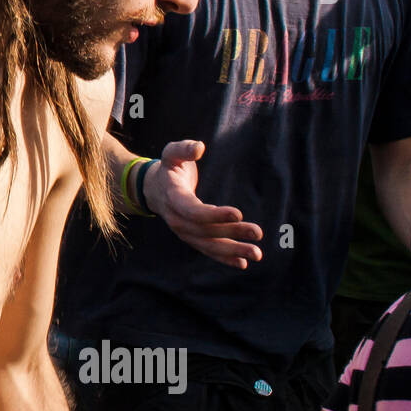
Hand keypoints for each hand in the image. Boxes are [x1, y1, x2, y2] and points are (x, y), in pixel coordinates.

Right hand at [143, 140, 262, 268]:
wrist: (153, 189)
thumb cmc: (169, 169)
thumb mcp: (171, 153)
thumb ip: (184, 149)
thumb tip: (199, 147)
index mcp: (172, 197)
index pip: (193, 210)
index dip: (214, 214)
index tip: (238, 213)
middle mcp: (176, 219)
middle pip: (205, 231)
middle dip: (232, 233)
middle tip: (257, 232)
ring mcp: (183, 231)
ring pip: (208, 245)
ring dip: (233, 251)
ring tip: (256, 254)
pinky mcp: (190, 238)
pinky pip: (207, 251)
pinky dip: (225, 258)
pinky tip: (243, 263)